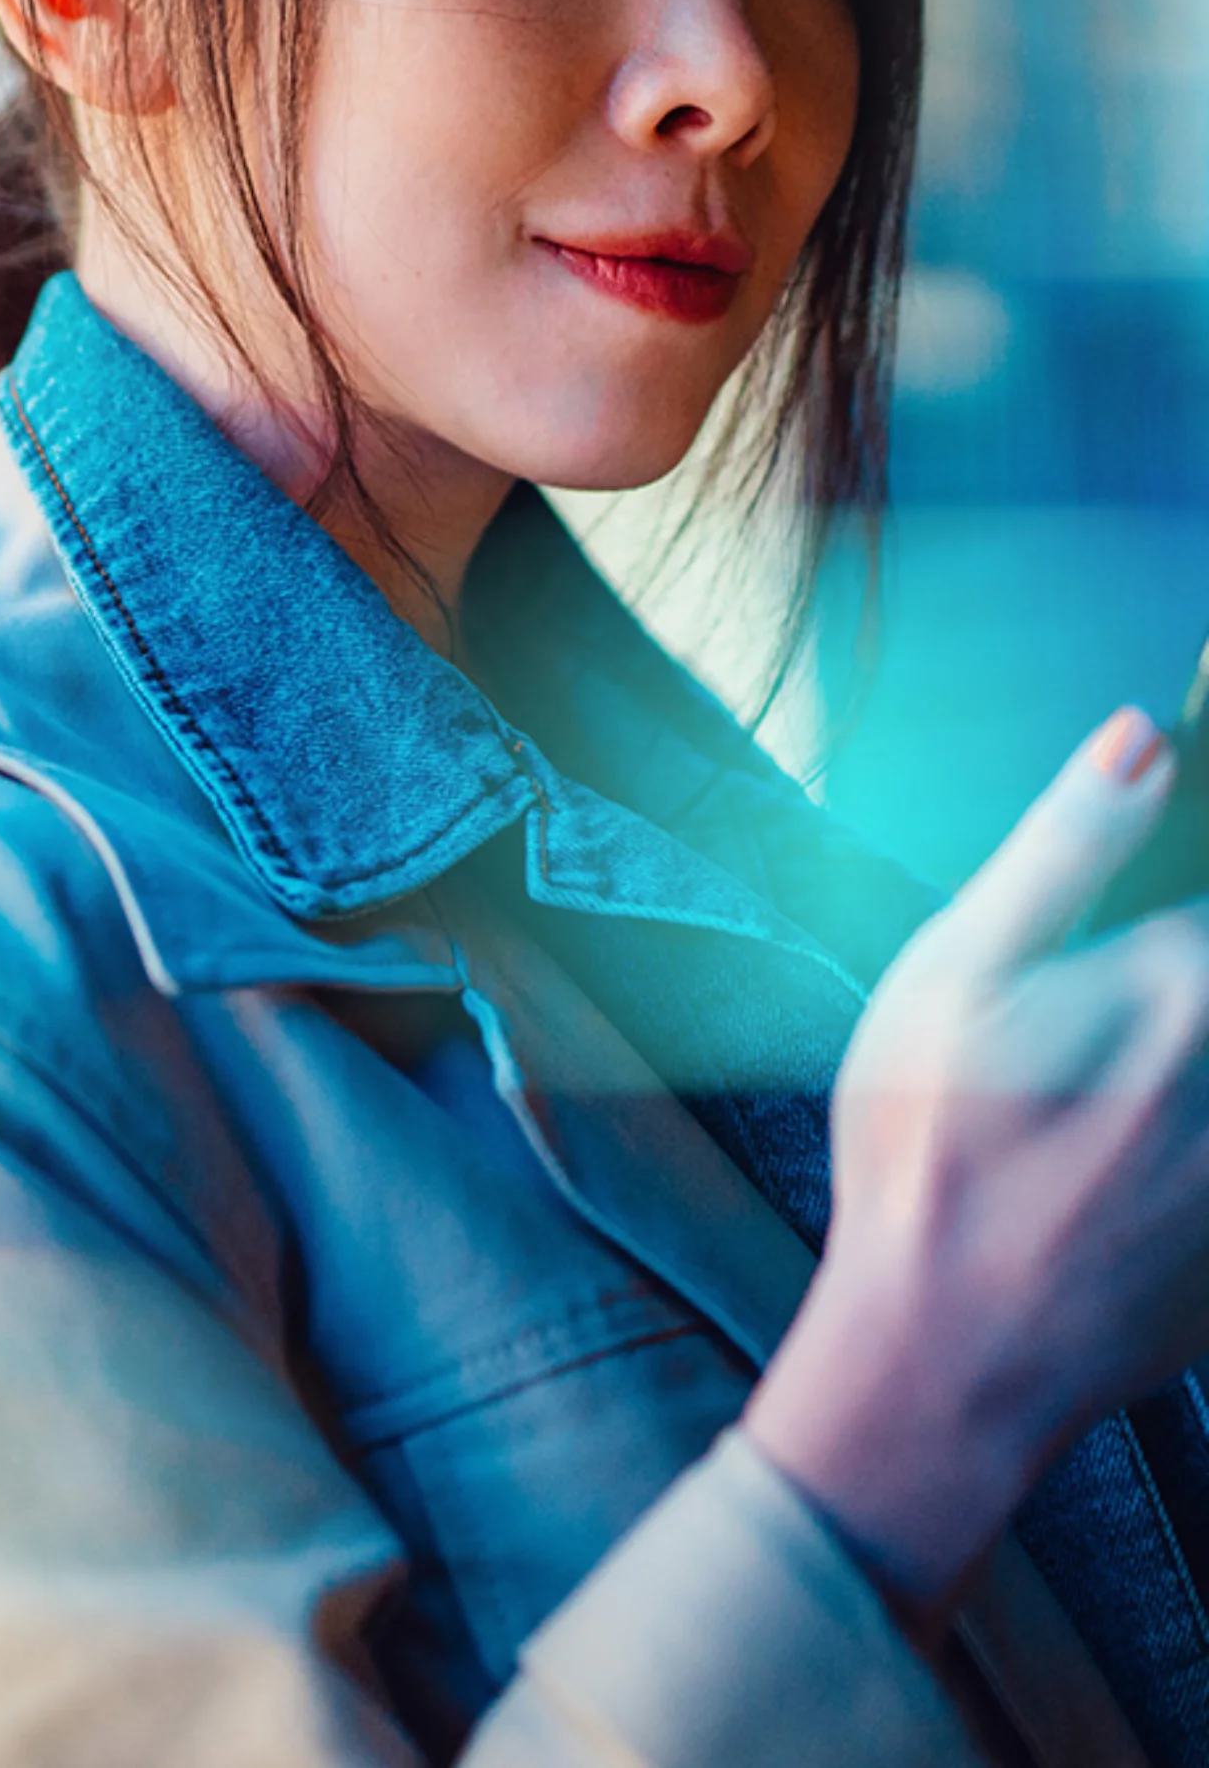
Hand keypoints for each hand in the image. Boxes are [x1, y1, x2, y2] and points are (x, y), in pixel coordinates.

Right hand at [745, 707, 1208, 1626]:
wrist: (940, 1367)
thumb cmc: (919, 1154)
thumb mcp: (950, 979)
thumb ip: (1060, 850)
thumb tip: (1142, 734)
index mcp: (1180, 989)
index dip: (1187, 863)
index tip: (1121, 911)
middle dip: (1178, 975)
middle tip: (1062, 1053)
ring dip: (1177, 1068)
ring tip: (1081, 1105)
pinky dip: (1187, 1154)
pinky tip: (1103, 1173)